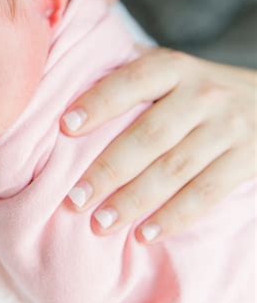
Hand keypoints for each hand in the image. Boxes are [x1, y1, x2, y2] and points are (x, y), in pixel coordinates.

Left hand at [61, 48, 255, 242]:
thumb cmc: (199, 90)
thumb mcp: (172, 69)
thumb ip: (129, 71)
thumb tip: (64, 79)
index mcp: (174, 68)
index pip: (132, 82)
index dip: (98, 103)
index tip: (65, 127)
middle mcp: (202, 94)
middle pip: (149, 135)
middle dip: (109, 169)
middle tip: (75, 199)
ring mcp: (227, 128)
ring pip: (175, 168)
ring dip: (134, 200)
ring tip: (100, 223)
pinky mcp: (249, 158)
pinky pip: (207, 192)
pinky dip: (174, 216)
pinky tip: (145, 234)